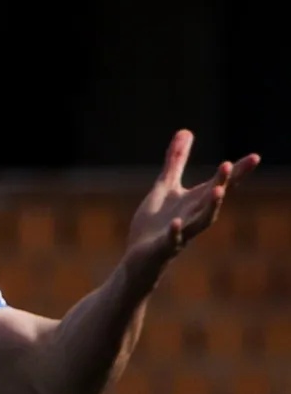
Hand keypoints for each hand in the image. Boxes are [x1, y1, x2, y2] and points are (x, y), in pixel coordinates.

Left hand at [125, 130, 258, 288]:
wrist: (138, 262)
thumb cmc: (154, 226)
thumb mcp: (165, 188)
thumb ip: (176, 162)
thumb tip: (185, 131)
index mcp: (194, 202)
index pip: (219, 184)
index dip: (237, 172)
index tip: (255, 158)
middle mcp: (192, 217)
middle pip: (212, 199)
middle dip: (222, 182)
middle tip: (229, 165)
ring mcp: (180, 234)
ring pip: (200, 221)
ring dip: (210, 207)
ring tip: (218, 190)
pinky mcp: (162, 248)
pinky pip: (172, 241)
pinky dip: (175, 232)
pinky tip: (176, 222)